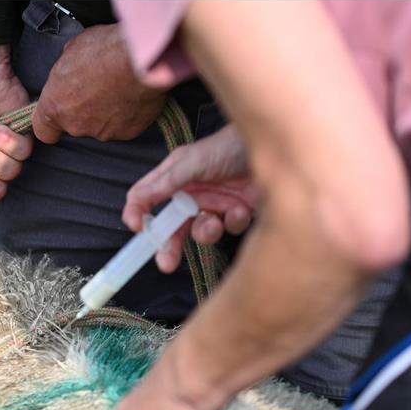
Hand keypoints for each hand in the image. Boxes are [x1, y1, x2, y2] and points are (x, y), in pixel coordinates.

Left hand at [32, 24, 167, 144]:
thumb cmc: (104, 49)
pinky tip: (132, 94)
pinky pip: (124, 125)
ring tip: (118, 88)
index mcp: (55, 106)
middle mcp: (76, 125)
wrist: (141, 59)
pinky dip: (127, 114)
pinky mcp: (128, 133)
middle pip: (75, 124)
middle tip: (97, 86)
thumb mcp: (73, 49)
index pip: (43, 130)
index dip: (51, 122)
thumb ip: (67, 68)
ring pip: (100, 126)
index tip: (59, 111)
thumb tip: (72, 67)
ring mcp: (102, 132)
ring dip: (106, 111)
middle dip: (84, 109)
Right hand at [122, 124, 259, 272]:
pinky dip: (233, 222)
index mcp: (174, 178)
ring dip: (205, 232)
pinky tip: (241, 208)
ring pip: (200, 232)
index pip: (146, 198)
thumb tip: (136, 200)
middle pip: (172, 226)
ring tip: (214, 224)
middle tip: (166, 263)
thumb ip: (166, 182)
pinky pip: (228, 228)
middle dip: (168, 246)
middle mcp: (191, 193)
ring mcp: (214, 204)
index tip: (137, 229)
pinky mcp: (236, 212)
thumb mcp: (192, 161)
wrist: (274, 146)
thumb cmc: (229, 145)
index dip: (138, 214)